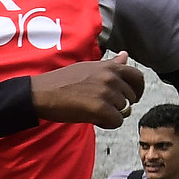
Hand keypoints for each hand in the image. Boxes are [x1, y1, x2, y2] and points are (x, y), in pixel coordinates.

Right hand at [28, 53, 144, 128]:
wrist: (41, 93)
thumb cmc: (60, 81)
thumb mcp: (88, 67)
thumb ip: (109, 64)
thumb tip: (125, 55)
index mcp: (109, 67)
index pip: (137, 76)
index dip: (138, 89)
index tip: (133, 97)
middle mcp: (111, 78)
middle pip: (131, 97)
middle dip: (121, 105)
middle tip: (105, 108)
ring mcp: (106, 93)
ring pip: (124, 110)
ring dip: (112, 115)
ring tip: (94, 112)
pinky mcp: (100, 109)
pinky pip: (116, 121)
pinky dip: (107, 124)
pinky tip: (94, 120)